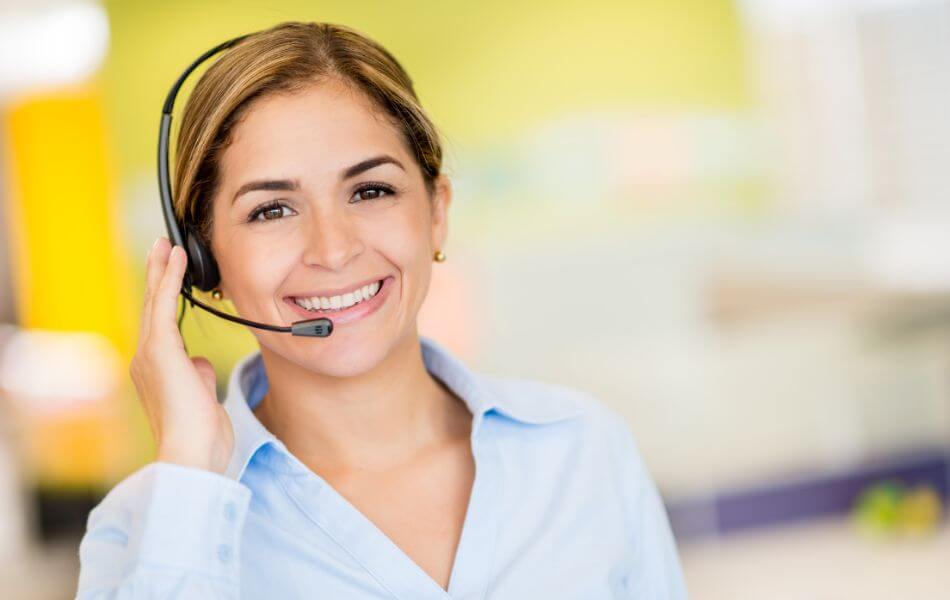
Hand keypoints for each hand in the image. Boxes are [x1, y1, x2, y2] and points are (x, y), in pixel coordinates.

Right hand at [129, 237, 233, 473]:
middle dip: (156, 276)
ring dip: (161, 271)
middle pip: (152, 308)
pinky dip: (169, 280)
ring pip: (155, 302)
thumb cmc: (201, 437)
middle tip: (161, 248)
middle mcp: (146, 361)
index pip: (161, 327)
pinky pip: (164, 306)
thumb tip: (199, 361)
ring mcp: (149, 355)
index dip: (164, 299)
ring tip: (166, 245)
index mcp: (157, 373)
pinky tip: (175, 259)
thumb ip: (198, 376)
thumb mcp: (202, 399)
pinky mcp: (159, 351)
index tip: (168, 276)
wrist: (191, 454)